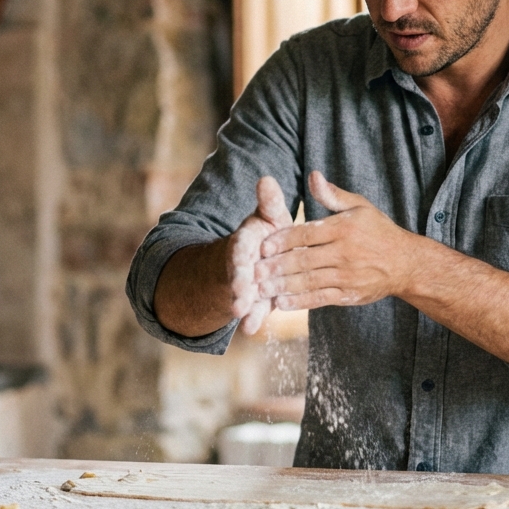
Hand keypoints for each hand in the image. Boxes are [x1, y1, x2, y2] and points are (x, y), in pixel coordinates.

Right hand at [228, 175, 293, 334]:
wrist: (259, 255)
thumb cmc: (269, 232)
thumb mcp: (270, 215)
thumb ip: (269, 202)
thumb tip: (267, 179)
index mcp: (248, 239)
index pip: (242, 244)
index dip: (241, 251)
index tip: (241, 257)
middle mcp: (243, 262)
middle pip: (239, 272)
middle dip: (239, 281)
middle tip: (238, 291)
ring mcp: (248, 283)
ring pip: (244, 293)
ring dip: (243, 302)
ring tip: (241, 313)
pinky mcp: (256, 300)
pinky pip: (255, 310)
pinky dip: (253, 319)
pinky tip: (250, 329)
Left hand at [255, 171, 426, 309]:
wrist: (406, 264)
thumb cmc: (378, 231)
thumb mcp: (360, 207)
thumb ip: (332, 195)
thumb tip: (313, 175)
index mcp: (344, 228)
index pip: (307, 233)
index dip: (283, 240)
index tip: (263, 245)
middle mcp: (344, 253)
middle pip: (304, 259)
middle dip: (276, 266)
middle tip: (254, 271)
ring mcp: (347, 276)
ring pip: (309, 281)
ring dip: (283, 286)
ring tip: (261, 289)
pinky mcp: (348, 295)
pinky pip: (320, 299)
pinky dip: (300, 302)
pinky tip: (282, 303)